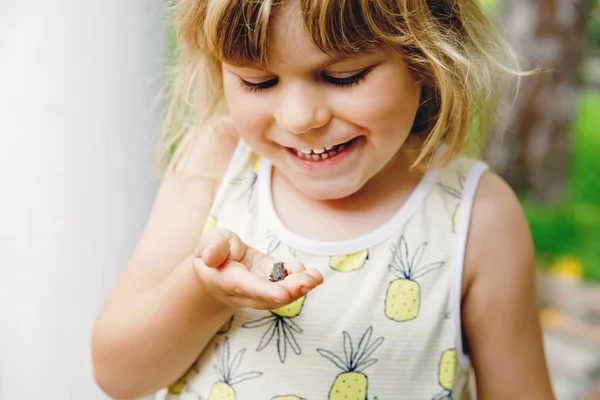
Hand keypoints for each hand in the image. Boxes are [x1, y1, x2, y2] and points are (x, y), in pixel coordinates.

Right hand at [192, 228, 323, 309]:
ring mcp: (260, 288)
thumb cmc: (212, 250)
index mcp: (226, 280)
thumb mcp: (209, 241)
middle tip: (311, 281)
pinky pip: (285, 284)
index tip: (283, 294)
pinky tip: (309, 273)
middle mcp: (245, 291)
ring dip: (300, 287)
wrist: (216, 266)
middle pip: (268, 296)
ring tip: (315, 277)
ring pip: (280, 294)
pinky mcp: (271, 281)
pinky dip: (297, 279)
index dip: (265, 291)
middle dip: (291, 290)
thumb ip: (211, 247)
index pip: (247, 286)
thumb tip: (210, 256)